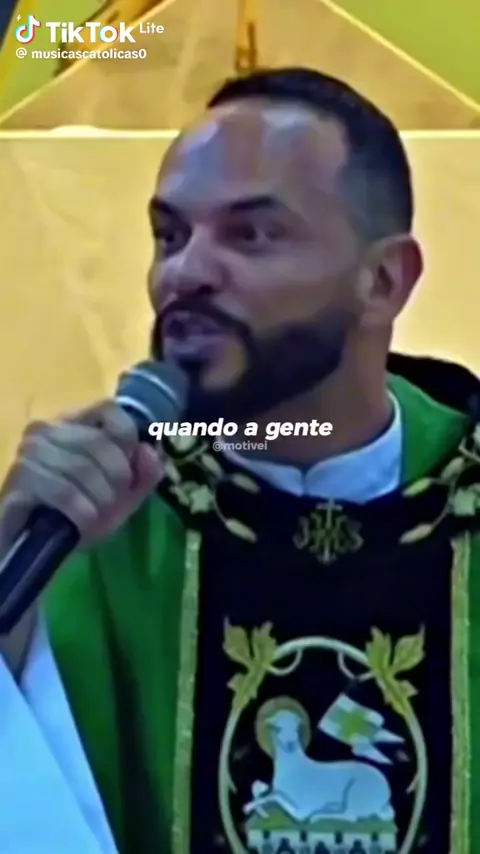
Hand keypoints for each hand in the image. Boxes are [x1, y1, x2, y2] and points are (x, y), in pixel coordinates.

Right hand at [0, 400, 163, 555]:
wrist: (36, 549)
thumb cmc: (79, 515)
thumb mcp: (122, 497)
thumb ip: (144, 474)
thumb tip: (150, 451)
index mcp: (73, 423)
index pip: (109, 409)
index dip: (128, 439)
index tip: (130, 471)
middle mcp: (46, 430)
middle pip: (99, 442)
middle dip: (117, 480)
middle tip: (114, 504)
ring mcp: (28, 454)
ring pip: (82, 468)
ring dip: (100, 500)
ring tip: (98, 517)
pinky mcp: (17, 481)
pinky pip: (63, 491)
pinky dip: (82, 512)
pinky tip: (84, 523)